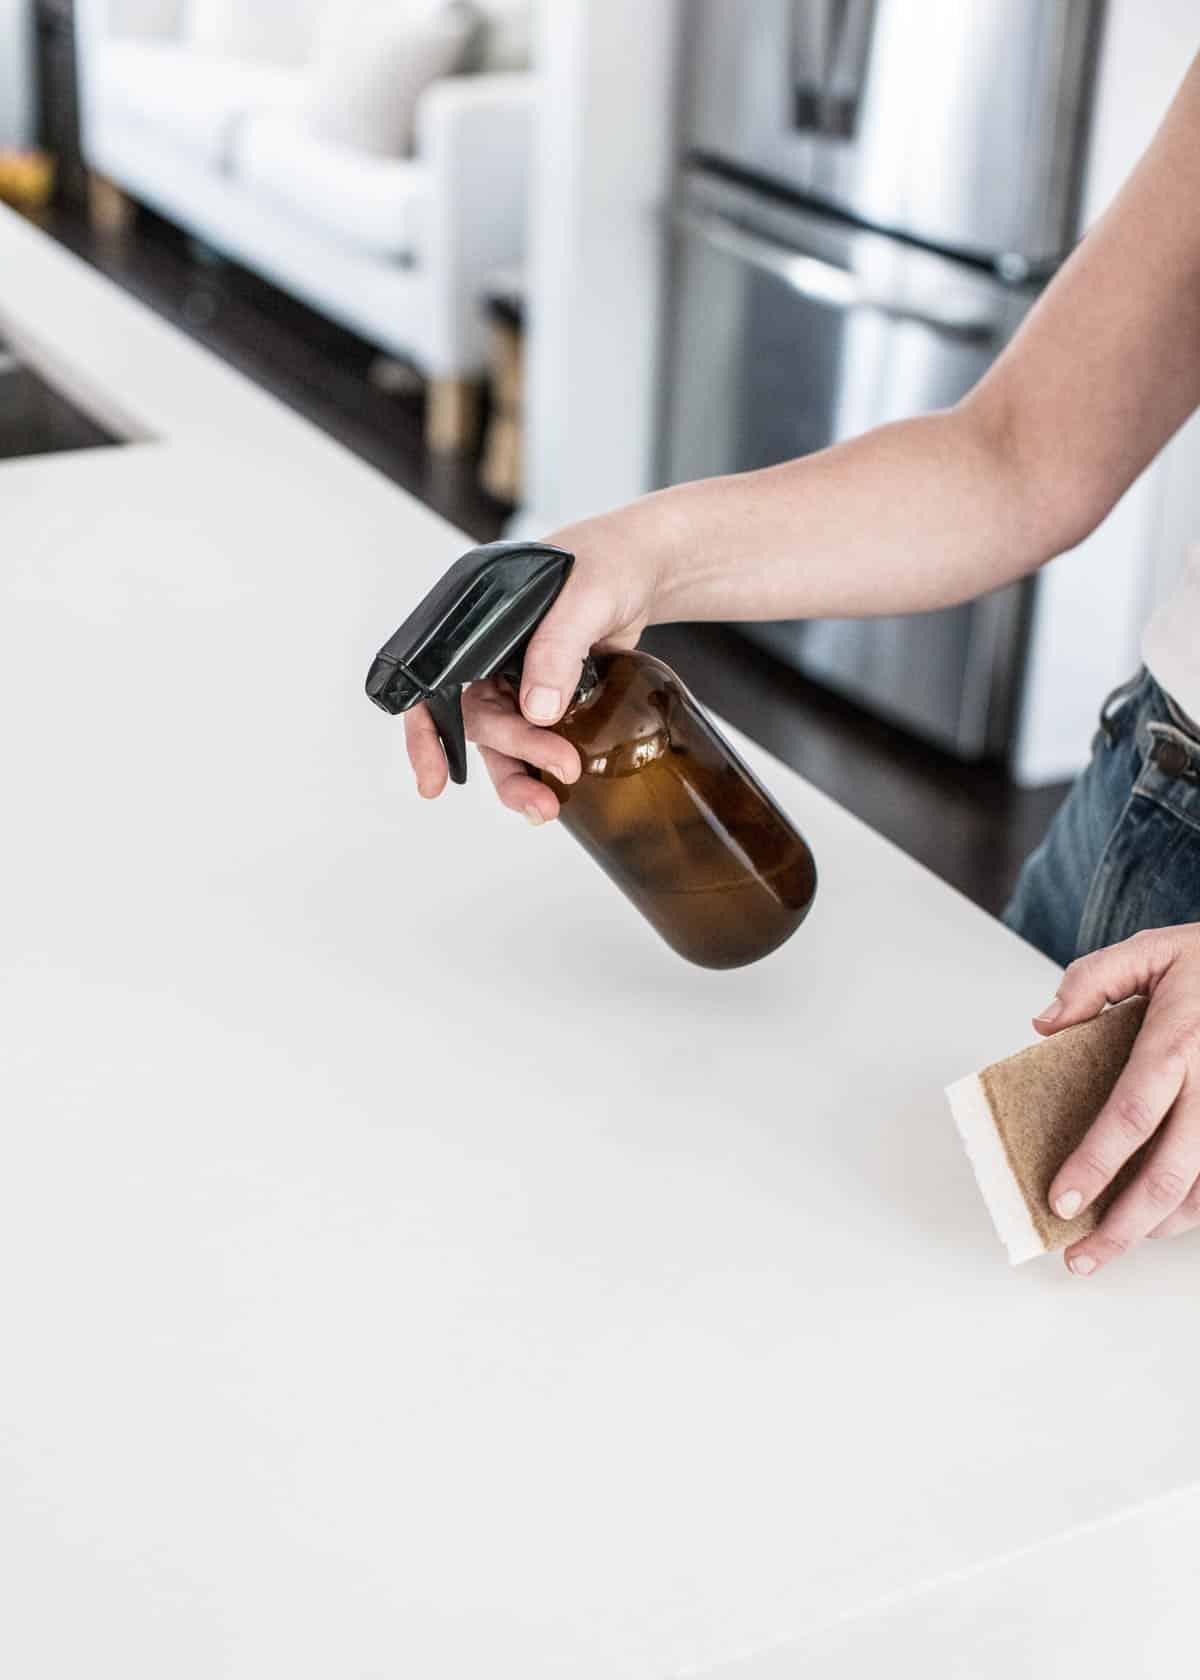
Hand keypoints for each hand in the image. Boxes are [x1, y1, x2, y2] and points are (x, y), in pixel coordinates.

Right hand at [404, 501, 670, 819]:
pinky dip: (542, 765)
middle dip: (511, 753)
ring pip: (502, 739)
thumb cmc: (613, 562)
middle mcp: (485, 651)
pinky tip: (558, 789)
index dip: (424, 731)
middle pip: (476, 719)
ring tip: (546, 808)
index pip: (430, 678)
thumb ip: (560, 647)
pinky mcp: (547, 695)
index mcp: (474, 617)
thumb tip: (538, 711)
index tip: (435, 780)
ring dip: (520, 776)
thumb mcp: (588, 596)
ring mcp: (515, 676)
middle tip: (561, 769)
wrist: (649, 567)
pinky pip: (533, 739)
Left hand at [1034, 924, 1199, 1274]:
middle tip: (1079, 1257)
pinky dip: (1192, 1209)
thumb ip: (1092, 980)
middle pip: (1168, 1174)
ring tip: (1111, 1246)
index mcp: (1176, 1042)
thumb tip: (1045, 1025)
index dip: (1096, 1163)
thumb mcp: (1150, 949)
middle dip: (1122, 1225)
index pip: (1131, 1114)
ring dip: (1157, 1228)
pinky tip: (1160, 1222)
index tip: (1062, 1200)